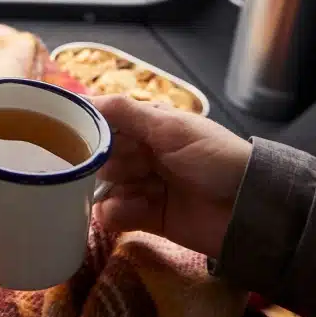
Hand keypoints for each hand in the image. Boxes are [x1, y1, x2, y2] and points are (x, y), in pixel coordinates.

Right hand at [91, 95, 251, 258]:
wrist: (249, 208)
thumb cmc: (214, 158)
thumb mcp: (171, 128)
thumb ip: (127, 113)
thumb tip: (85, 99)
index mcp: (151, 127)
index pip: (108, 122)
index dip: (88, 128)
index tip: (66, 134)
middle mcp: (144, 154)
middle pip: (102, 157)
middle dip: (102, 163)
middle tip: (115, 167)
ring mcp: (145, 186)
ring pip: (106, 186)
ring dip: (112, 189)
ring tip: (132, 193)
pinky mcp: (148, 217)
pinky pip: (117, 214)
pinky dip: (118, 212)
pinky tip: (134, 209)